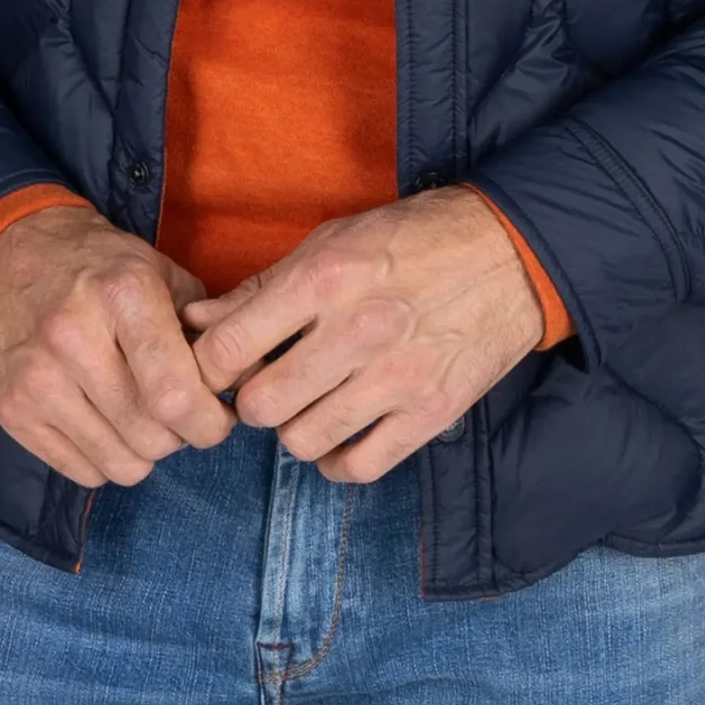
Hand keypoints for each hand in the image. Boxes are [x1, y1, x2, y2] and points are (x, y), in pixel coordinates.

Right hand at [0, 204, 236, 486]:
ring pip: (120, 464)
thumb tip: (250, 381)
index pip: (176, 395)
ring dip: (144, 452)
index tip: (217, 416)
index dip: (210, 421)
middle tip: (180, 414)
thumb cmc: (98, 266)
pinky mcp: (10, 411)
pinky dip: (105, 457)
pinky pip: (82, 471)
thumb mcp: (159, 272)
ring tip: (141, 416)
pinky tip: (104, 420)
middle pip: (151, 436)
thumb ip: (209, 327)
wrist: (7, 254)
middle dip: (181, 436)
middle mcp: (72, 337)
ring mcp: (36, 379)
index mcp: (121, 294)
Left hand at [179, 188, 543, 481]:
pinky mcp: (431, 412)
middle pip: (261, 406)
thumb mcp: (331, 241)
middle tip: (267, 386)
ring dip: (294, 429)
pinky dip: (338, 461)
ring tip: (308, 405)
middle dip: (252, 402)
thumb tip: (195, 320)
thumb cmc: (411, 238)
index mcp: (324, 278)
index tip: (220, 366)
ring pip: (303, 442)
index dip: (210, 365)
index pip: (227, 349)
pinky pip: (360, 466)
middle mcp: (356, 331)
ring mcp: (397, 377)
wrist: (509, 251)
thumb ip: (262, 288)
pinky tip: (340, 436)